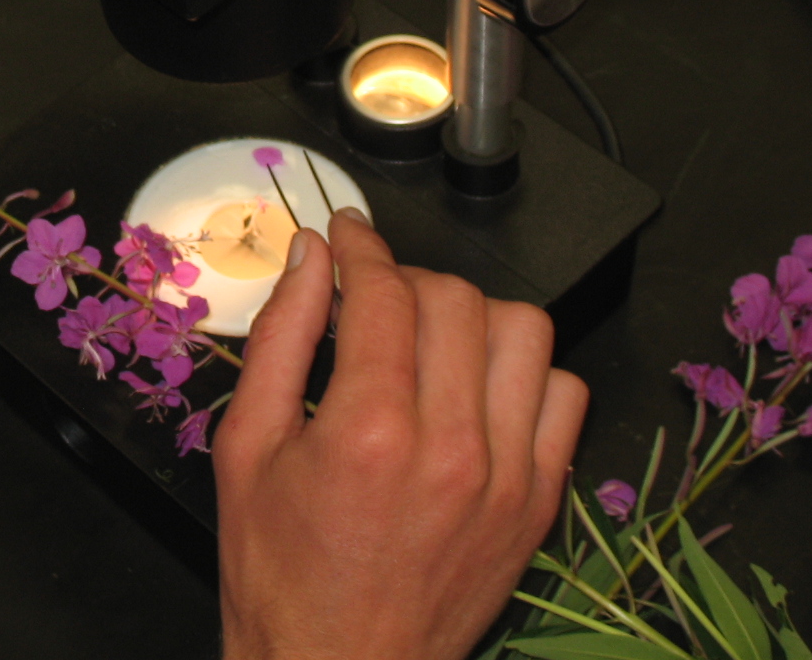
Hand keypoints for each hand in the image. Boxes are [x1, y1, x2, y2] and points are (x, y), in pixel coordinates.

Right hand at [213, 210, 587, 659]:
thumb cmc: (282, 576)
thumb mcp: (246, 447)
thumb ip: (282, 338)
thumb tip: (313, 259)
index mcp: (369, 431)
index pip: (386, 291)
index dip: (362, 246)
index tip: (348, 236)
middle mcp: (451, 448)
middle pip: (454, 299)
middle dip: (406, 278)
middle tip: (372, 300)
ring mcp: (507, 477)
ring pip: (523, 332)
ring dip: (472, 316)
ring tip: (430, 339)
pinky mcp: (538, 504)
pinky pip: (565, 396)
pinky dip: (527, 373)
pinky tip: (477, 389)